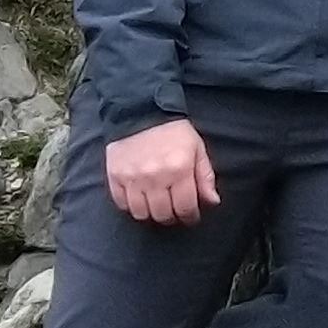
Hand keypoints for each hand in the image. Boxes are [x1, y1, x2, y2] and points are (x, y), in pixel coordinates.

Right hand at [102, 117, 216, 227]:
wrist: (141, 110)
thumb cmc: (173, 131)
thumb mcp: (197, 148)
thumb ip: (205, 176)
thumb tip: (212, 201)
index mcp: (179, 169)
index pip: (185, 207)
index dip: (190, 217)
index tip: (191, 217)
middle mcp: (155, 176)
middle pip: (162, 214)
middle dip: (172, 218)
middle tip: (174, 212)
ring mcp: (133, 177)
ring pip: (141, 214)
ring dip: (151, 215)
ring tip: (156, 207)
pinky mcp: (115, 175)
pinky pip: (121, 203)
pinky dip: (131, 206)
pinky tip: (139, 200)